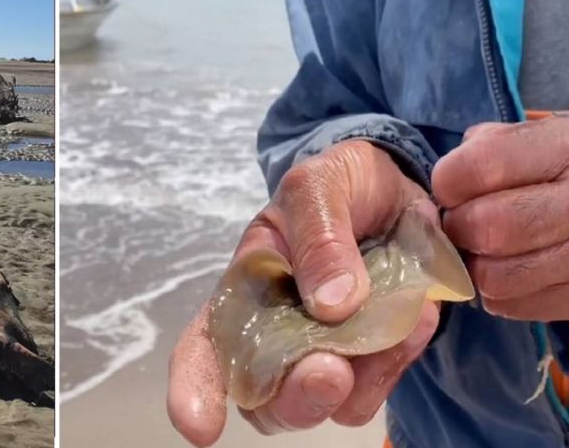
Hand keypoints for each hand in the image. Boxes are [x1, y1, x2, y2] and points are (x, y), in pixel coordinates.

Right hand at [167, 141, 440, 445]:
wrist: (400, 188)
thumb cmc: (339, 184)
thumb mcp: (319, 185)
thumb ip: (318, 235)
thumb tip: (330, 305)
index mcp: (245, 293)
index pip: (203, 349)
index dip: (193, 390)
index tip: (201, 427)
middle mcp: (277, 336)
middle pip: (266, 400)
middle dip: (295, 397)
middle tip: (328, 370)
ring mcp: (327, 354)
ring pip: (329, 407)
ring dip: (360, 377)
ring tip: (396, 319)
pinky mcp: (375, 362)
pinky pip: (380, 387)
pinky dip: (399, 359)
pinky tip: (414, 316)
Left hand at [433, 119, 568, 319]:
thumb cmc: (559, 168)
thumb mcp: (536, 140)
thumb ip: (490, 147)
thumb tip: (447, 181)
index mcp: (563, 150)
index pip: (480, 166)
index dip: (450, 181)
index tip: (451, 188)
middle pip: (488, 227)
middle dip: (460, 227)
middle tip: (463, 223)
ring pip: (495, 276)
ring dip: (474, 265)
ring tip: (483, 249)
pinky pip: (509, 305)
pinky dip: (494, 292)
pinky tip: (506, 269)